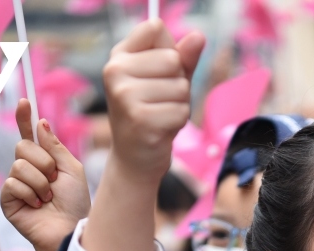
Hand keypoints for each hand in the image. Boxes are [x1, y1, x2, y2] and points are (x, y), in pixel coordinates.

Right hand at [1, 99, 90, 250]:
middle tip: (54, 181)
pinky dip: (30, 194)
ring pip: (19, 165)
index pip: (29, 135)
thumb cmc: (74, 203)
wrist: (68, 229)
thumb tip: (41, 122)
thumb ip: (56, 146)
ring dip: (40, 182)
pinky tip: (37, 205)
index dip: (24, 118)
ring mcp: (15, 183)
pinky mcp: (7, 198)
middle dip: (44, 163)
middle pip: (22, 146)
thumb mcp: (72, 169)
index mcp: (43, 160)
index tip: (24, 102)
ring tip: (48, 197)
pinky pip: (13, 183)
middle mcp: (27, 169)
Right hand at [102, 20, 205, 182]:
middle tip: (160, 101)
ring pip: (180, 87)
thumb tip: (198, 36)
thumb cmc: (153, 113)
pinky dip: (178, 122)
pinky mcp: (140, 119)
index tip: (158, 71)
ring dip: (179, 105)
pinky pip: (181, 111)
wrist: (135, 159)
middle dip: (178, 83)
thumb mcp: (167, 80)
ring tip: (160, 115)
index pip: (155, 27)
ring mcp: (125, 95)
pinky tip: (161, 129)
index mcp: (119, 56)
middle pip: (173, 59)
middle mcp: (115, 71)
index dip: (169, 50)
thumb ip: (184, 57)